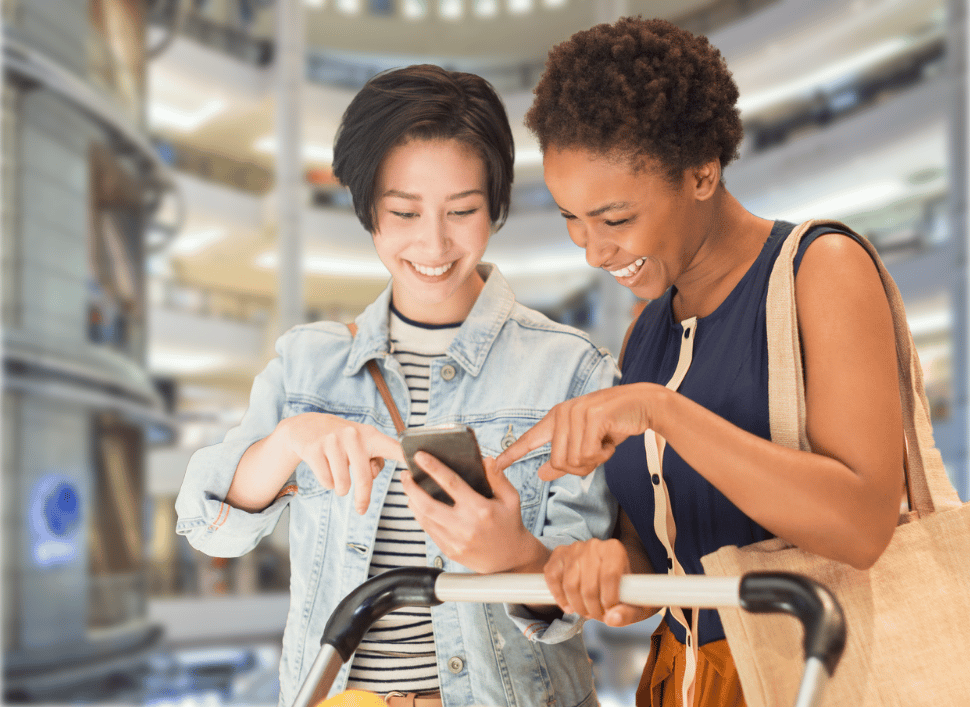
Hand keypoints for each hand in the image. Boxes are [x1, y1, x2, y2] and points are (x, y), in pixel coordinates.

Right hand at [281, 413, 402, 513]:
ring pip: (343, 485)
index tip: (416, 471)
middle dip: (363, 499)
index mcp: (371, 435)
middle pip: (365, 479)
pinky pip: (327, 482)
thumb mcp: (362, 443)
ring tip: (338, 475)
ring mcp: (333, 441)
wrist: (306, 426)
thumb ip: (375, 459)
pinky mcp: (314, 449)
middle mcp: (354, 436)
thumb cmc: (343, 440)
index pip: (394, 448)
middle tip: (361, 510)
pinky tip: (324, 467)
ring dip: (341, 489)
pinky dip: (327, 483)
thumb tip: (373, 476)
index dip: (406, 459)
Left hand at [401, 453, 549, 573]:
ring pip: (424, 518)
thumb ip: (498, 477)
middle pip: (428, 504)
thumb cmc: (510, 525)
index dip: (433, 468)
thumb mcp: (511, 498)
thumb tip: (486, 459)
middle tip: (405, 474)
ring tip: (408, 488)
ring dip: (412, 501)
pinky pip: (429, 530)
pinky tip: (418, 506)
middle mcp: (465, 526)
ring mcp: (455, 541)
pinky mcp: (450, 551)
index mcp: (481, 509)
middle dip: (411, 487)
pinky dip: (420, 516)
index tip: (420, 456)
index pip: (451, 483)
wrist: (510, 560)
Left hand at [495, 384, 658, 479]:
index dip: (512, 454)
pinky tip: (610, 442)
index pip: (530, 439)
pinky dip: (604, 455)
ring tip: (604, 445)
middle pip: (559, 462)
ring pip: (574, 460)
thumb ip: (564, 458)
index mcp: (556, 418)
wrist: (643, 405)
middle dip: (580, 468)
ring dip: (594, 461)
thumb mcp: (587, 444)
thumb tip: (542, 474)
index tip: (494, 465)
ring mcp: (576, 413)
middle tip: (596, 456)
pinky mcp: (592, 416)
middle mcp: (562, 413)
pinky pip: (589, 453)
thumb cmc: (614, 425)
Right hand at [544, 540, 652, 626]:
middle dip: (592, 609)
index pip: (609, 577)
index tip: (609, 611)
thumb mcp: (636, 604)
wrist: (611, 573)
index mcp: (615, 550)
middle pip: (588, 586)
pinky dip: (558, 596)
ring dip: (577, 606)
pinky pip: (552, 578)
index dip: (608, 601)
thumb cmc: (625, 589)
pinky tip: (568, 606)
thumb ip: (628, 613)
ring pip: (570, 585)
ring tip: (586, 612)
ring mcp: (574, 548)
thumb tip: (612, 619)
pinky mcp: (559, 554)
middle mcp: (594, 545)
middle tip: (598, 616)